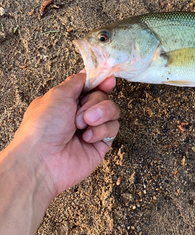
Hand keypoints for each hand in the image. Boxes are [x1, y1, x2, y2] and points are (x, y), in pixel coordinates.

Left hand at [12, 72, 119, 199]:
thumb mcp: (57, 94)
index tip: (108, 81)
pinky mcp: (100, 143)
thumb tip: (89, 73)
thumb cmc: (42, 127)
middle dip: (95, 102)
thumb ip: (77, 82)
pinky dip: (100, 131)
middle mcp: (80, 114)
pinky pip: (112, 128)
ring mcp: (91, 128)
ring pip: (112, 111)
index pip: (91, 86)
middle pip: (103, 96)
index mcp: (67, 101)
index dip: (101, 82)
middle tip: (79, 114)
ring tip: (82, 125)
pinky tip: (86, 138)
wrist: (42, 160)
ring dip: (100, 115)